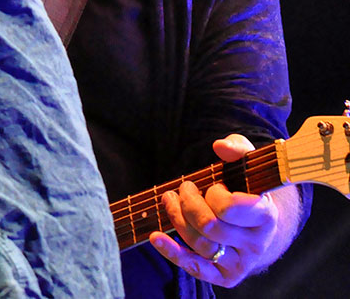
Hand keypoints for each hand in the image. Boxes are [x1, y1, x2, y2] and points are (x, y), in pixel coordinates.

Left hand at [148, 134, 280, 287]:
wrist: (261, 227)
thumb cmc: (248, 190)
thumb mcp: (248, 165)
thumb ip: (238, 149)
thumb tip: (220, 146)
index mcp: (266, 216)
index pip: (227, 207)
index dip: (212, 193)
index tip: (212, 185)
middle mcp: (257, 244)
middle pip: (208, 226)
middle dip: (187, 202)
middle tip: (185, 188)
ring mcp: (242, 263)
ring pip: (199, 244)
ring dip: (176, 218)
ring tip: (170, 200)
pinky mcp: (226, 276)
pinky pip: (196, 269)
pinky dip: (172, 253)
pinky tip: (155, 237)